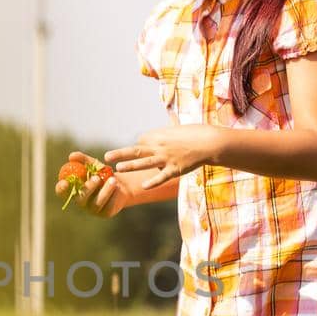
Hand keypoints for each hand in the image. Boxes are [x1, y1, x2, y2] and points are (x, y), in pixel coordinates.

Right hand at [54, 150, 132, 218]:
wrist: (119, 184)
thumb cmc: (101, 174)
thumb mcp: (93, 165)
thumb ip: (82, 160)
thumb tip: (71, 156)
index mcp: (74, 190)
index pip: (62, 192)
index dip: (61, 189)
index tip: (65, 182)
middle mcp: (81, 202)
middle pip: (80, 198)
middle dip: (88, 188)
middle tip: (97, 178)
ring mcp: (93, 209)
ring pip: (97, 202)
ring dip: (105, 190)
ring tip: (114, 180)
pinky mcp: (105, 213)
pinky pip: (108, 206)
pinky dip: (113, 195)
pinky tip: (118, 188)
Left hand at [105, 125, 220, 190]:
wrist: (210, 142)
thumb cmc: (195, 134)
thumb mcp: (177, 129)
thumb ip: (166, 132)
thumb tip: (160, 132)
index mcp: (159, 136)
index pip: (141, 142)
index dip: (138, 148)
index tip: (136, 154)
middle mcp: (160, 146)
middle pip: (137, 150)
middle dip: (121, 153)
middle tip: (106, 156)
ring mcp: (167, 158)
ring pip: (146, 162)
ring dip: (131, 165)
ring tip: (118, 167)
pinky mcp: (176, 169)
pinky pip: (162, 176)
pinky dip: (153, 181)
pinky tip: (143, 186)